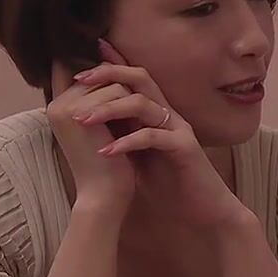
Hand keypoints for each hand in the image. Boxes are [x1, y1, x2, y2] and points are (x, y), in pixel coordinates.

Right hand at [47, 61, 136, 213]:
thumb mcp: (106, 126)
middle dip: (122, 86)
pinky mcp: (78, 114)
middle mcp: (56, 104)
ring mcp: (64, 107)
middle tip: (139, 107)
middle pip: (98, 74)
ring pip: (109, 81)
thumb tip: (115, 66)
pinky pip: (115, 91)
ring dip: (130, 97)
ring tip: (137, 119)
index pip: (78, 72)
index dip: (100, 70)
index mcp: (59, 108)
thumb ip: (104, 99)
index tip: (118, 73)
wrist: (104, 195)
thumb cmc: (108, 165)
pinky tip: (138, 122)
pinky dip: (133, 105)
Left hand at [71, 40, 248, 229]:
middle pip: (140, 78)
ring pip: (143, 104)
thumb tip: (84, 123)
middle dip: (108, 75)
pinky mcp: (184, 148)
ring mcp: (178, 129)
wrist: (201, 208)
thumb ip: (119, 135)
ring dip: (109, 109)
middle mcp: (168, 114)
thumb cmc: (167, 183)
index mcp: (156, 113)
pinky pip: (153, 136)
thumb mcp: (136, 155)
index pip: (133, 79)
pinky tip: (106, 152)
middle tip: (78, 80)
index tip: (76, 71)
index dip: (108, 68)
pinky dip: (127, 142)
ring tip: (83, 121)